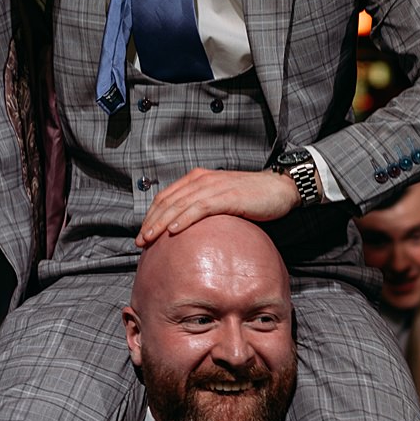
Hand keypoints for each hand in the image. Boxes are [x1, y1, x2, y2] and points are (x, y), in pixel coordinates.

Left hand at [136, 168, 298, 246]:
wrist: (280, 188)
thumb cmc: (251, 197)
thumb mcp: (221, 199)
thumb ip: (203, 208)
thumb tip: (186, 230)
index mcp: (197, 179)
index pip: (166, 197)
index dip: (151, 215)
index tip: (142, 234)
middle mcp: (202, 179)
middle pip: (168, 201)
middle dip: (151, 222)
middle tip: (140, 241)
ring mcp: (214, 186)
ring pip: (179, 205)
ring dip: (161, 223)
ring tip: (150, 238)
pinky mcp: (227, 196)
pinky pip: (200, 208)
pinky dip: (184, 219)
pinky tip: (173, 231)